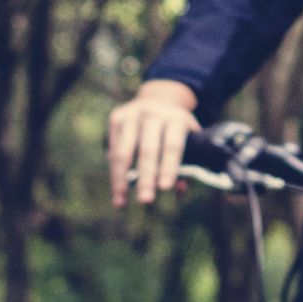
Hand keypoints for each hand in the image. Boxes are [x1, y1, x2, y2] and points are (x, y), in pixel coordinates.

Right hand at [108, 79, 201, 207]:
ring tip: (122, 202)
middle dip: (146, 177)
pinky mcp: (116, 118)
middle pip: (148, 149)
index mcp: (176, 118)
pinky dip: (114, 173)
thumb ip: (188, 163)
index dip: (169, 167)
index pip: (173, 145)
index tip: (165, 188)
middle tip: (146, 201)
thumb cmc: (175, 129)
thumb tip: (180, 190)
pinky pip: (113, 150)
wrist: (157, 99)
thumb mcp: (189, 138)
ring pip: (124, 151)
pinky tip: (117, 193)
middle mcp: (153, 113)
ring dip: (122, 179)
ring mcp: (132, 114)